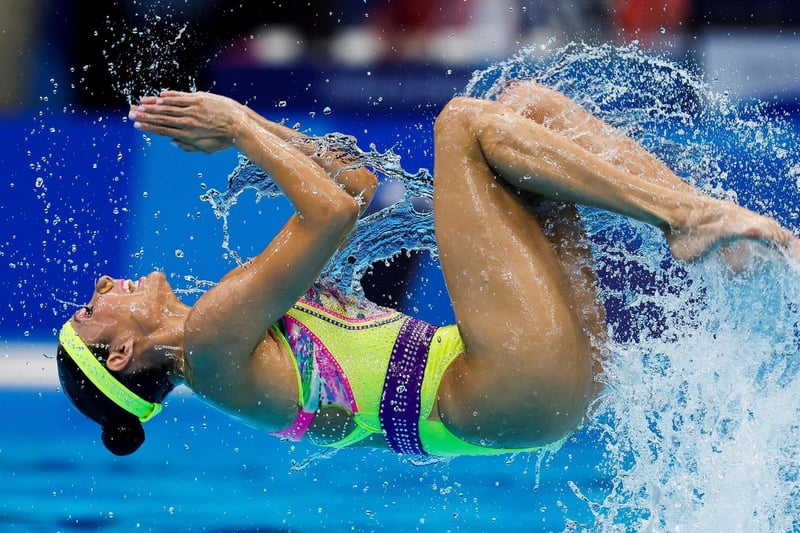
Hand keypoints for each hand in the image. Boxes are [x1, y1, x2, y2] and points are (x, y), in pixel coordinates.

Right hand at [128, 91, 245, 153]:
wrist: (240, 126)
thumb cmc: (224, 139)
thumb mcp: (206, 149)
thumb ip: (187, 146)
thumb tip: (171, 141)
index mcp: (187, 135)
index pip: (163, 130)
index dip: (148, 127)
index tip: (137, 125)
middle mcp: (187, 122)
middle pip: (161, 117)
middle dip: (144, 115)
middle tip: (130, 112)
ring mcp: (193, 109)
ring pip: (168, 107)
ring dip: (152, 105)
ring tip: (139, 103)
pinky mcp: (199, 99)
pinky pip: (180, 97)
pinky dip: (168, 97)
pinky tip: (158, 97)